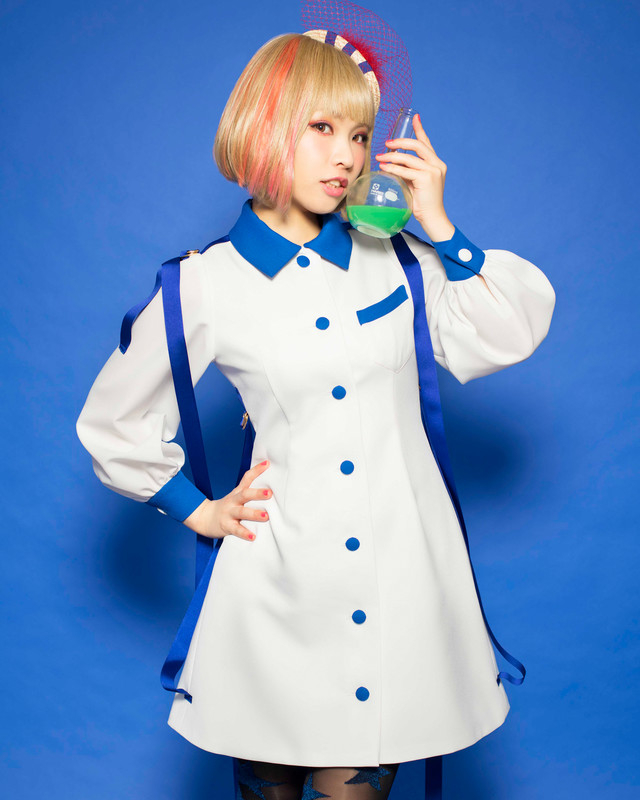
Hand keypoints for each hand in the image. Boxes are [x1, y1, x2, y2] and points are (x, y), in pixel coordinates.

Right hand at [182, 460, 271, 541]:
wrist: (204, 518)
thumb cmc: (227, 506)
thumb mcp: (236, 495)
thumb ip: (249, 487)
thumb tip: (267, 477)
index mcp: (237, 493)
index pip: (247, 478)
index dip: (256, 470)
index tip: (267, 463)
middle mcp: (233, 501)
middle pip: (244, 495)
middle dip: (257, 493)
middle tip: (269, 493)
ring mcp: (229, 513)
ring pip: (241, 512)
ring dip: (254, 514)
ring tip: (265, 516)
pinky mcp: (226, 526)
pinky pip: (236, 530)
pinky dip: (244, 533)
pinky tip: (253, 536)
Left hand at [375, 113, 454, 241]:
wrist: (432, 218)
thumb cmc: (423, 203)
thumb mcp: (416, 183)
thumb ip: (409, 171)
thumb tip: (393, 164)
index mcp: (436, 164)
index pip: (427, 143)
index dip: (420, 129)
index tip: (415, 117)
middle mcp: (437, 164)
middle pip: (418, 145)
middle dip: (400, 142)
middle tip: (387, 143)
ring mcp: (433, 171)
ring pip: (409, 157)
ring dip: (392, 156)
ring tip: (380, 157)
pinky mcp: (426, 179)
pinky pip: (406, 170)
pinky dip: (393, 167)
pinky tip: (384, 167)